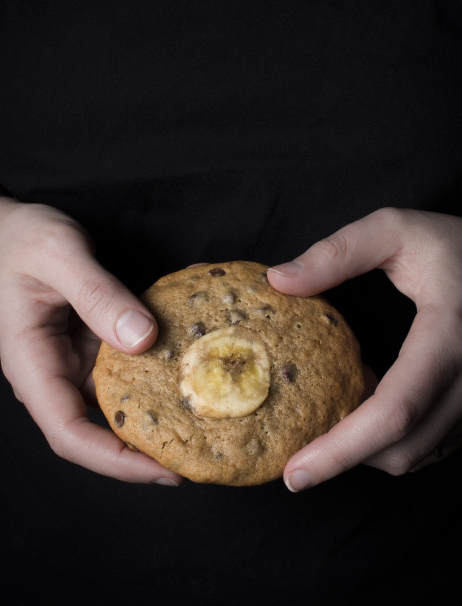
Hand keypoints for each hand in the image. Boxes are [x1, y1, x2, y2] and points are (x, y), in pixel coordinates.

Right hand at [0, 197, 181, 484]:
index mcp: (33, 364)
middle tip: (202, 453)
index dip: (116, 461)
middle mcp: (54, 372)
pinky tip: (192, 372)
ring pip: (117, 402)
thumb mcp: (58, 254)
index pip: (70, 434)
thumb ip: (98, 294)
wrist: (7, 225)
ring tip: (207, 421)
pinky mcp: (94, 342)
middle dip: (147, 449)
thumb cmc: (19, 238)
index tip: (165, 469)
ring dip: (158, 413)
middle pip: (98, 430)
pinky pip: (128, 369)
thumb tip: (143, 339)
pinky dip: (158, 374)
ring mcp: (75, 360)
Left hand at [268, 207, 461, 490]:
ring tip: (340, 397)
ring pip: (416, 455)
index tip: (295, 470)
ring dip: (368, 445)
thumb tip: (279, 281)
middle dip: (342, 459)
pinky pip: (431, 445)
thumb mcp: (394, 229)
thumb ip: (337, 253)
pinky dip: (393, 437)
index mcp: (449, 338)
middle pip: (402, 449)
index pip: (394, 412)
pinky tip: (372, 397)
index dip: (341, 448)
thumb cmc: (457, 246)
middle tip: (294, 445)